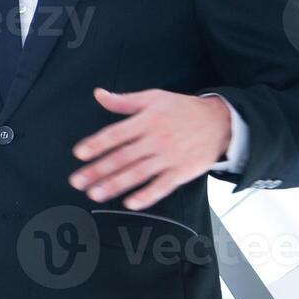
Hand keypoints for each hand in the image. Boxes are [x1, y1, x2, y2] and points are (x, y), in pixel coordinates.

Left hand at [70, 88, 232, 209]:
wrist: (221, 122)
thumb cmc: (182, 109)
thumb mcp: (153, 98)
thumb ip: (124, 101)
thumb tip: (98, 94)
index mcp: (146, 120)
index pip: (116, 134)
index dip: (97, 144)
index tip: (79, 154)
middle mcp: (156, 140)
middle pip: (122, 157)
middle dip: (97, 170)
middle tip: (76, 182)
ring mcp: (170, 157)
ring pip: (138, 174)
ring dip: (115, 185)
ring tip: (94, 194)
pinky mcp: (183, 172)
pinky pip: (162, 186)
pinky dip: (147, 196)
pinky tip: (130, 204)